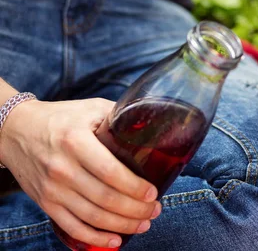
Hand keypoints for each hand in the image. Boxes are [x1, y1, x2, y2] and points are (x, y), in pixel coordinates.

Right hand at [0, 98, 160, 248]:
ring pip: (92, 216)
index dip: (134, 187)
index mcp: (76, 141)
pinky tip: (115, 240)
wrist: (16, 131)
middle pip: (105, 198)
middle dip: (135, 210)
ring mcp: (52, 188)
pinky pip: (72, 226)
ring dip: (122, 225)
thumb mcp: (90, 108)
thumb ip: (119, 117)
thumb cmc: (59, 118)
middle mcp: (62, 168)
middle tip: (154, 210)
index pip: (110, 171)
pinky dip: (95, 237)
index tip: (152, 192)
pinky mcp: (45, 202)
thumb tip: (151, 124)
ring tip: (143, 224)